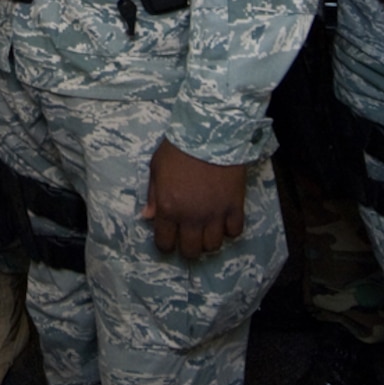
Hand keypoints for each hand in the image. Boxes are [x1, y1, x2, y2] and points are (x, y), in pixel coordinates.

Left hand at [142, 141, 246, 259]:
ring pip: (213, 245)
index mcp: (168, 208)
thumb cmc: (179, 147)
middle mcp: (191, 217)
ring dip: (209, 239)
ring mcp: (215, 214)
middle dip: (188, 247)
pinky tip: (224, 219)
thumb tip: (148, 217)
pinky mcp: (234, 206)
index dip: (166, 244)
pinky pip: (235, 231)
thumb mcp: (156, 167)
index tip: (169, 238)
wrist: (210, 133)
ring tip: (207, 227)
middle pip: (191, 251)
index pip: (165, 243)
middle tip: (189, 236)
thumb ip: (152, 195)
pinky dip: (229, 229)